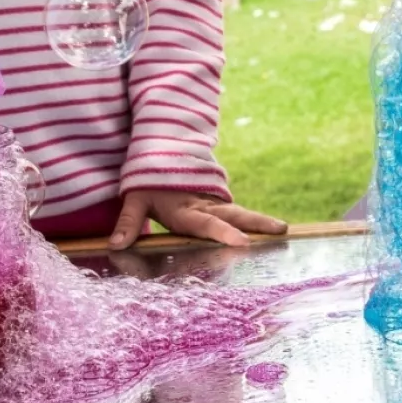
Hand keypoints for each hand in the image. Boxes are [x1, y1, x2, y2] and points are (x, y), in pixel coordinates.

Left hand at [109, 188, 287, 250]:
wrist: (163, 156)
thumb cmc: (148, 182)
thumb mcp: (135, 198)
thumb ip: (128, 222)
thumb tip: (117, 245)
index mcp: (186, 209)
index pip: (207, 223)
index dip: (224, 233)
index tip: (242, 242)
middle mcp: (205, 207)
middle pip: (235, 215)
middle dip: (258, 223)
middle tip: (282, 229)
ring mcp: (214, 206)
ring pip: (241, 214)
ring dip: (262, 222)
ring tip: (284, 230)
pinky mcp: (218, 207)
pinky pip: (237, 217)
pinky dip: (254, 224)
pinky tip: (271, 235)